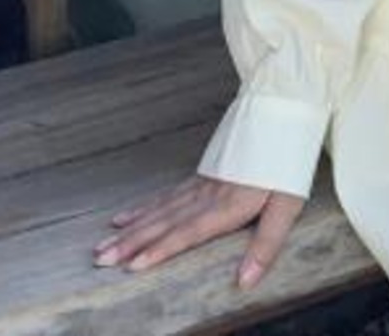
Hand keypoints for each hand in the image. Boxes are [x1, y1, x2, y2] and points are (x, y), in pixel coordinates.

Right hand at [93, 174, 305, 287]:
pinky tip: (127, 214)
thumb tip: (244, 283)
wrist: (283, 107)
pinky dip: (145, 206)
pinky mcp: (204, 171)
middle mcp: (208, 194)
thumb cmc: (288, 159)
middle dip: (131, 242)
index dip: (160, 250)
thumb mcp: (288, 204)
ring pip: (160, 207)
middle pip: (164, 221)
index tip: (131, 267)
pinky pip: (167, 193)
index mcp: (227, 205)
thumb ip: (266, 244)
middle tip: (100, 259)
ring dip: (131, 227)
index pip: (187, 233)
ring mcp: (203, 181)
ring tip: (104, 242)